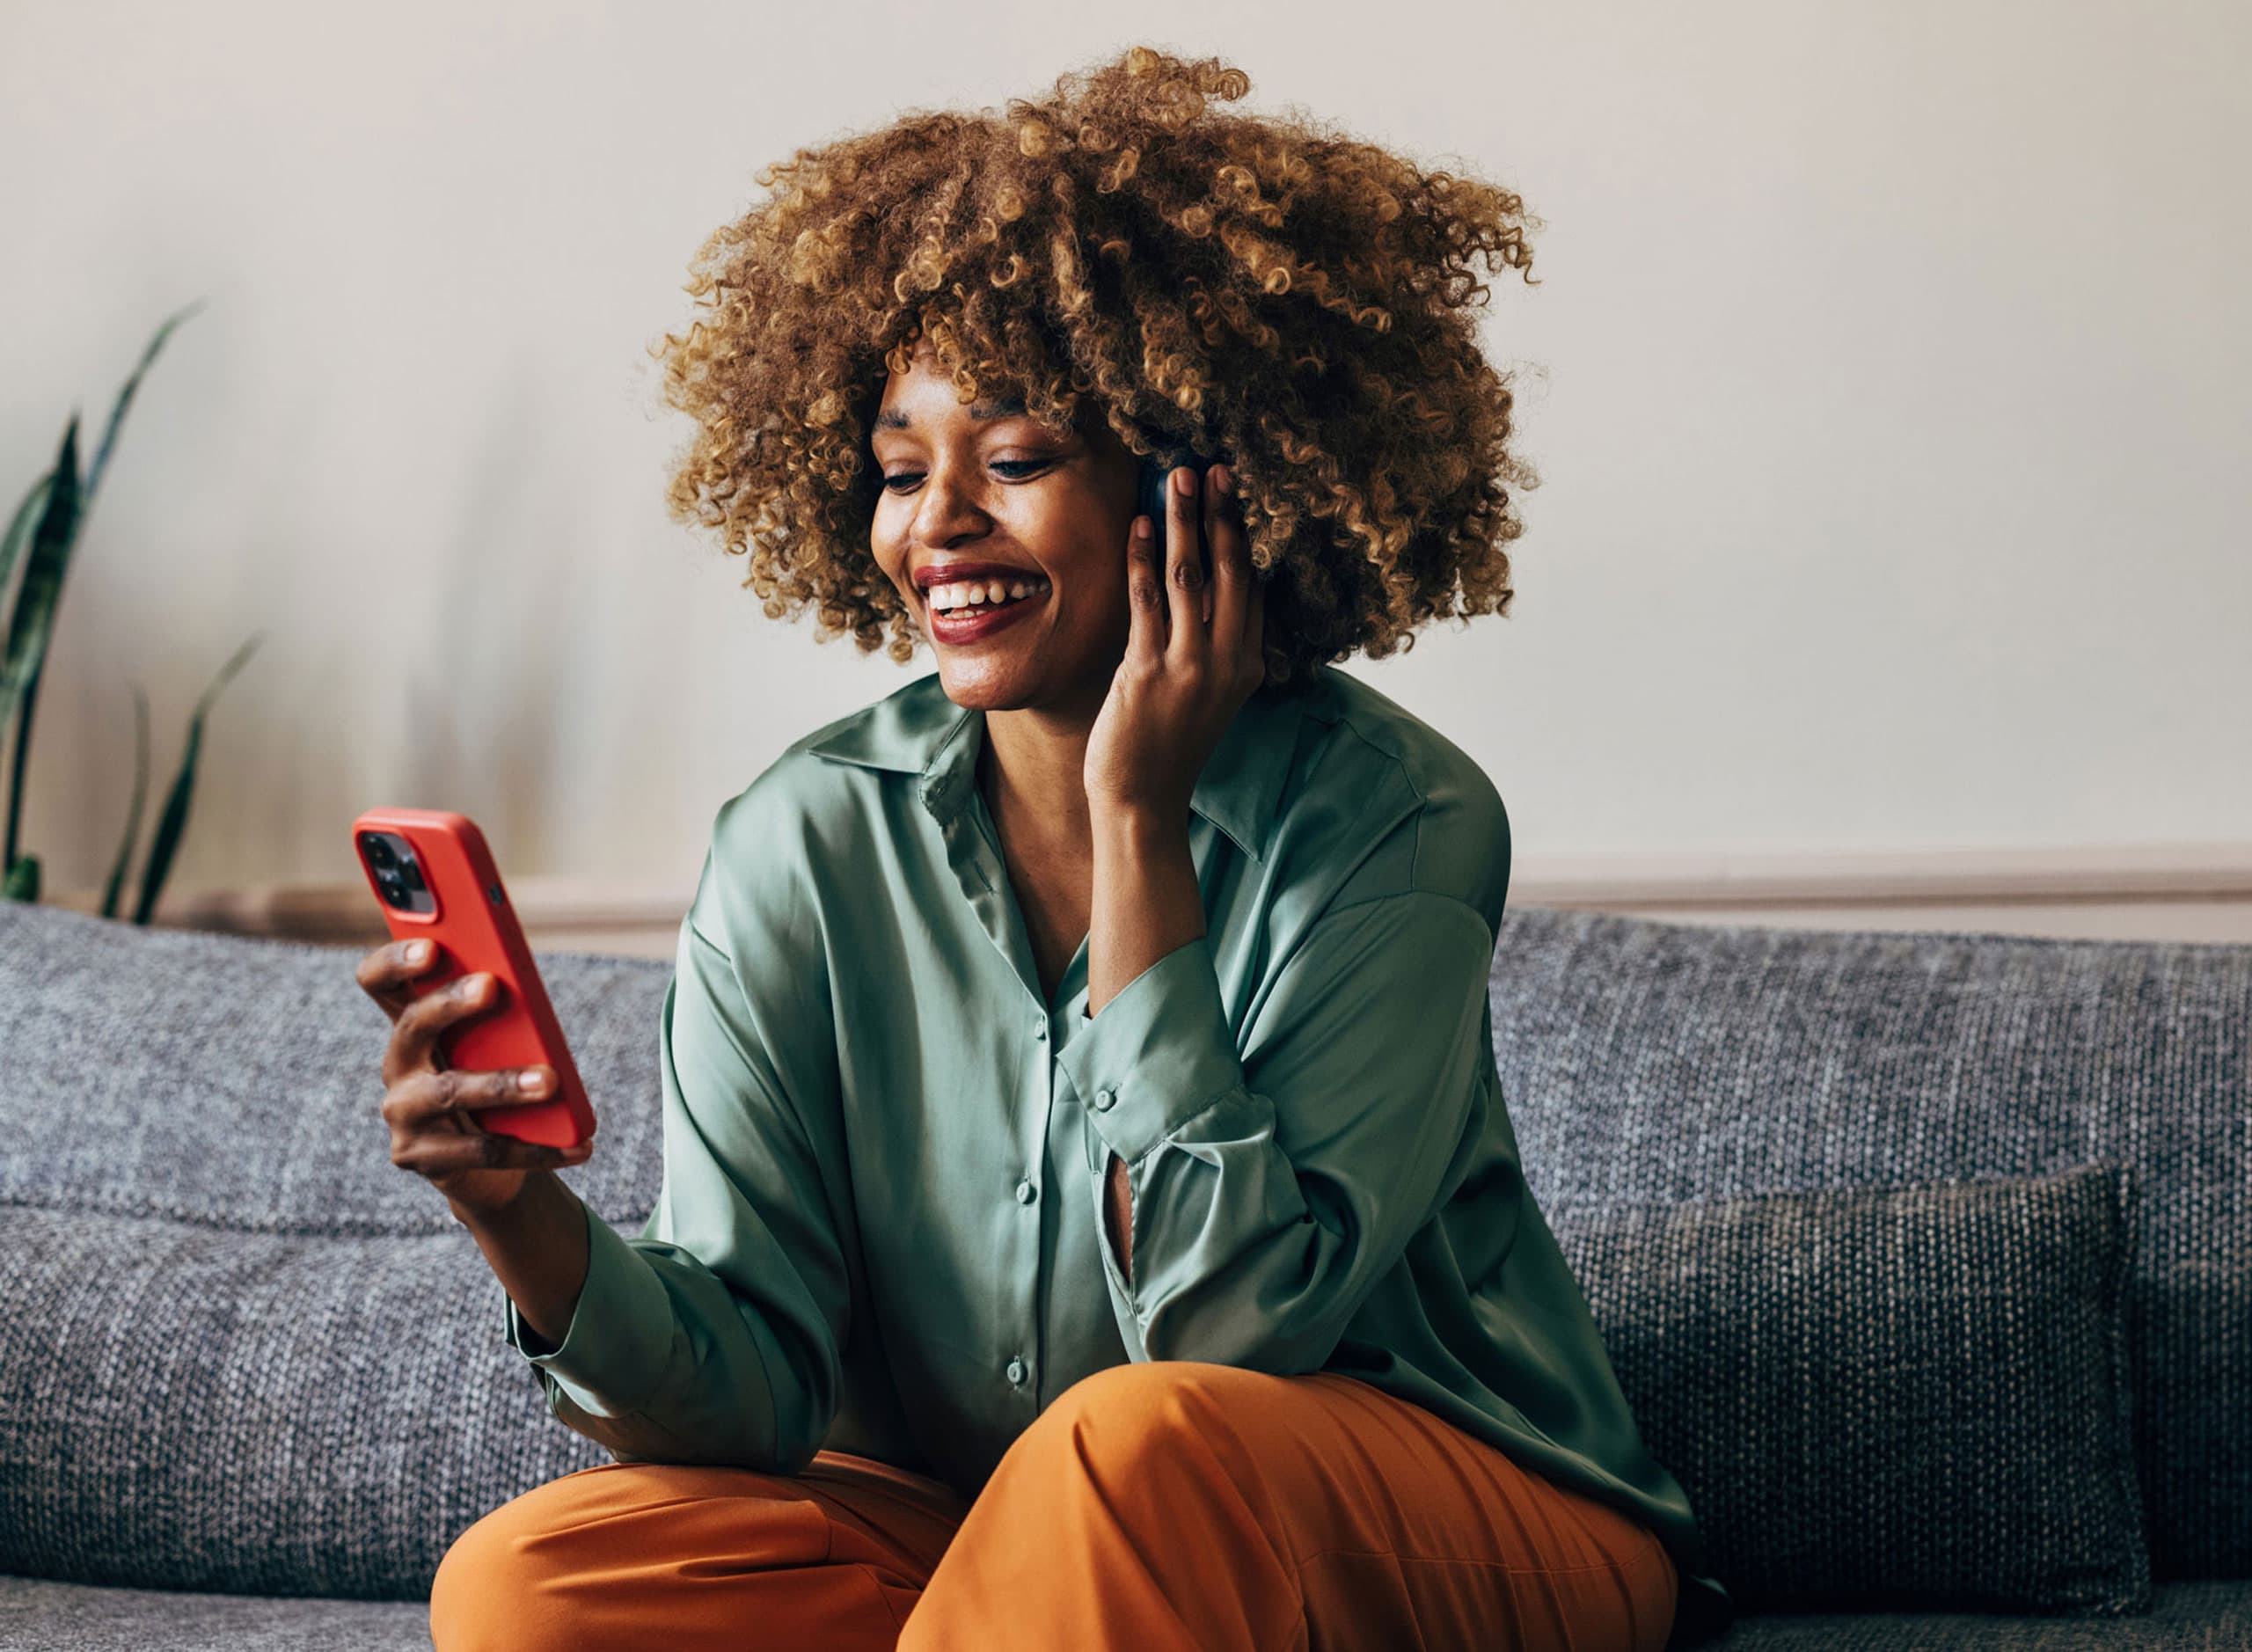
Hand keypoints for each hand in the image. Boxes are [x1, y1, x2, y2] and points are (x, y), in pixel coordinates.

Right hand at [357, 937, 593, 1219]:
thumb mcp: (497, 1042)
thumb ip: (502, 1013)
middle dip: (450, 1003)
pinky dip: (535, 1148)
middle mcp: (397, 1064)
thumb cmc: (496, 1077)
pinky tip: (579, 1144)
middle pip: (412, 1025)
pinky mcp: (420, 1157)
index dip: (396, 960)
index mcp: (412, 1023)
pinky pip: (481, 1149)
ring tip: (550, 1081)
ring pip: (451, 1090)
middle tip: (492, 986)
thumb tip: (526, 989)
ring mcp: (403, 1113)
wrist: (487, 1165)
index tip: (431, 946)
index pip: (380, 981)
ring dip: (503, 1084)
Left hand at [1084, 462, 1266, 820]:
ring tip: (1180, 478)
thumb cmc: (1167, 744)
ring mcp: (1190, 668)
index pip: (1254, 586)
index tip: (1237, 492)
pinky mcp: (1149, 673)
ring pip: (1192, 578)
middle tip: (1216, 468)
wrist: (1142, 800)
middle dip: (1223, 515)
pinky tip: (1140, 526)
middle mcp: (1228, 662)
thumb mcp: (1207, 693)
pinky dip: (1144, 559)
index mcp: (1248, 664)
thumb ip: (1212, 646)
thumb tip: (1202, 590)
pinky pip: (1147, 602)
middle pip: (1232, 572)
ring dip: (1185, 522)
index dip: (1245, 535)